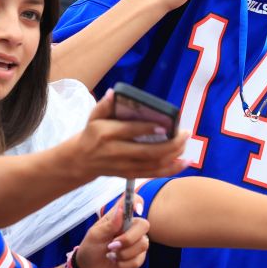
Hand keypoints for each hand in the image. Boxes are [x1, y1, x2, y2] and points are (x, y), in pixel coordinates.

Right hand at [67, 90, 188, 179]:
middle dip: (170, 144)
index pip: (130, 131)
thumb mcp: (93, 117)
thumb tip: (115, 93)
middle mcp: (116, 152)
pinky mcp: (129, 174)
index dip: (149, 128)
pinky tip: (184, 162)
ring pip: (153, 165)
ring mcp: (124, 166)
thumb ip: (105, 105)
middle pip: (147, 152)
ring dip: (173, 156)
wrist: (81, 161)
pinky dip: (170, 169)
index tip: (167, 124)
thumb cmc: (91, 134)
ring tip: (186, 144)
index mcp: (106, 134)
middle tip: (185, 133)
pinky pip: (153, 174)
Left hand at [75, 198, 150, 267]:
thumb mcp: (96, 235)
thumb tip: (121, 210)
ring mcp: (136, 242)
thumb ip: (110, 224)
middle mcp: (130, 227)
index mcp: (120, 217)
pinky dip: (124, 263)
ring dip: (124, 253)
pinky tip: (115, 262)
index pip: (134, 202)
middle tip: (112, 246)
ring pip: (143, 244)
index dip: (138, 202)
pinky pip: (139, 259)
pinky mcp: (138, 257)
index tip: (136, 210)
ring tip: (110, 255)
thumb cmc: (91, 247)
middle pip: (144, 225)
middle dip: (128, 239)